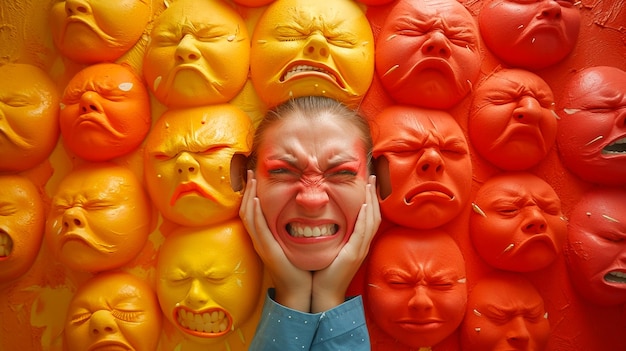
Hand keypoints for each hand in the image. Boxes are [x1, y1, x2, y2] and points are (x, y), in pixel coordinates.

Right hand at [239, 170, 312, 311]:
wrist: (299, 291)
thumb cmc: (299, 268)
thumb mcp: (292, 244)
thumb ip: (291, 229)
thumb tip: (300, 213)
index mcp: (265, 238)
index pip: (252, 212)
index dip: (251, 194)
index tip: (255, 178)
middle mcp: (259, 240)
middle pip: (246, 210)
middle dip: (247, 190)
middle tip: (250, 173)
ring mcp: (261, 245)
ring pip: (248, 216)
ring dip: (249, 196)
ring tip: (251, 180)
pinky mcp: (267, 249)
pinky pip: (257, 228)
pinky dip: (255, 213)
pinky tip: (257, 200)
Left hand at [311, 175, 380, 312]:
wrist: (324, 293)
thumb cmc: (323, 272)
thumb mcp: (330, 248)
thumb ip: (332, 235)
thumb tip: (323, 218)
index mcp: (358, 243)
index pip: (368, 217)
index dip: (370, 200)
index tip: (367, 183)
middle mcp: (362, 245)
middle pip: (374, 215)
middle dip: (374, 195)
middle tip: (372, 177)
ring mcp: (360, 249)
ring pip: (371, 220)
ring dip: (371, 201)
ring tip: (370, 184)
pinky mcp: (354, 253)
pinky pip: (363, 231)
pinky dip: (365, 217)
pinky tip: (364, 205)